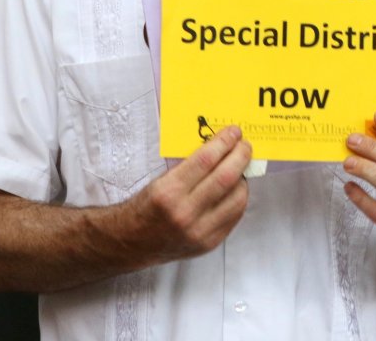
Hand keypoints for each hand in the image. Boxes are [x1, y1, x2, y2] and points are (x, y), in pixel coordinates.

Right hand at [125, 124, 252, 262]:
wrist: (131, 243)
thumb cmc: (145, 207)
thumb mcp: (160, 181)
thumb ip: (190, 167)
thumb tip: (220, 147)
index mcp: (168, 192)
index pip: (206, 160)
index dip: (224, 142)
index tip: (234, 132)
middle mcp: (185, 213)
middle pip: (226, 178)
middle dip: (240, 156)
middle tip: (244, 145)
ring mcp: (199, 232)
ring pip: (237, 198)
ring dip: (243, 178)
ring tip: (240, 168)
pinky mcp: (209, 243)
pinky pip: (235, 215)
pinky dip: (238, 198)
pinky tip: (235, 189)